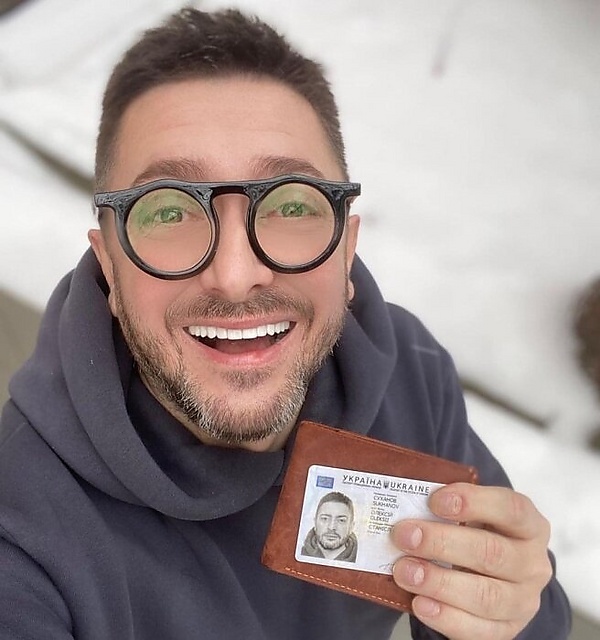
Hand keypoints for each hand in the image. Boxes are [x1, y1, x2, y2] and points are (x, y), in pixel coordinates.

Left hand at [391, 483, 552, 639]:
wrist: (493, 575)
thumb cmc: (478, 533)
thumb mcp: (472, 512)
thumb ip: (448, 505)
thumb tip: (404, 501)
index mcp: (530, 525)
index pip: (511, 509)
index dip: (473, 501)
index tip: (434, 500)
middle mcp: (532, 564)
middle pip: (491, 553)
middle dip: (442, 543)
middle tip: (404, 535)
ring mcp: (523, 601)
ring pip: (485, 596)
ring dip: (439, 582)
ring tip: (404, 571)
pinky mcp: (506, 630)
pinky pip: (477, 630)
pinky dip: (445, 617)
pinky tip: (419, 603)